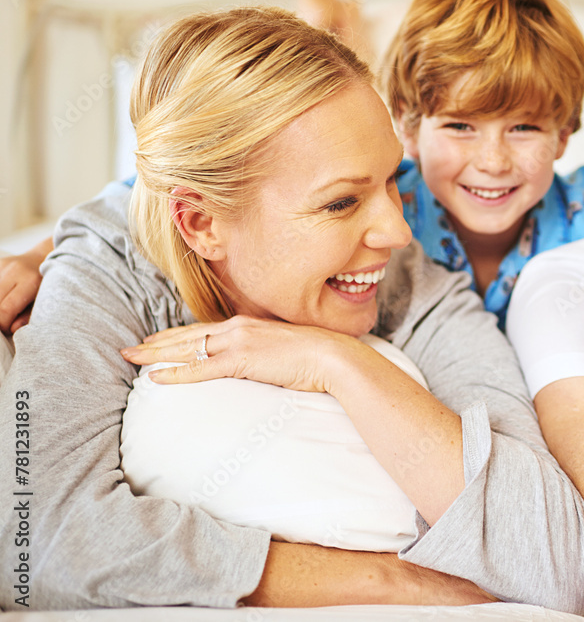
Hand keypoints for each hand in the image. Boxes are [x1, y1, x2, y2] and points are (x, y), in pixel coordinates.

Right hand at [0, 238, 52, 334]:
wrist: (47, 258)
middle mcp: (13, 271)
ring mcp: (2, 266)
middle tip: (5, 322)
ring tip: (5, 311)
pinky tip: (3, 300)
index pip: (5, 309)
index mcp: (30, 281)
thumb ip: (30, 316)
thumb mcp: (46, 300)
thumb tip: (13, 330)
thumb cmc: (48, 283)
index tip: (7, 329)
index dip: (3, 324)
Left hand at [120, 315, 352, 393]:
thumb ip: (263, 353)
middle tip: (130, 350)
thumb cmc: (315, 357)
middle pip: (187, 336)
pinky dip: (176, 373)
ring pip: (187, 349)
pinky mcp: (242, 360)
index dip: (175, 336)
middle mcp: (237, 328)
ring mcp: (238, 342)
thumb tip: (256, 365)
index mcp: (246, 325)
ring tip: (132, 361)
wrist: (333, 357)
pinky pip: (200, 368)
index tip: (154, 342)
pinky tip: (156, 378)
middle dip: (156, 344)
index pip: (202, 330)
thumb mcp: (283, 350)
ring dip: (157, 356)